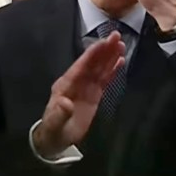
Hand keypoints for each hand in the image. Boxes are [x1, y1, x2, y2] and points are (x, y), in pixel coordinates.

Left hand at [33, 32, 124, 156]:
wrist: (56, 139)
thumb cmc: (54, 130)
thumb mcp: (54, 124)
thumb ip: (60, 113)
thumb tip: (66, 103)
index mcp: (66, 84)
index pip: (82, 65)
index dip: (93, 53)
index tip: (104, 42)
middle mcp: (77, 81)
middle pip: (93, 62)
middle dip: (104, 49)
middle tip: (117, 36)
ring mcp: (86, 87)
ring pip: (100, 68)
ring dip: (110, 56)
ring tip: (121, 44)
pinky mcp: (94, 94)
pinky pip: (105, 79)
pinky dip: (112, 69)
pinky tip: (121, 60)